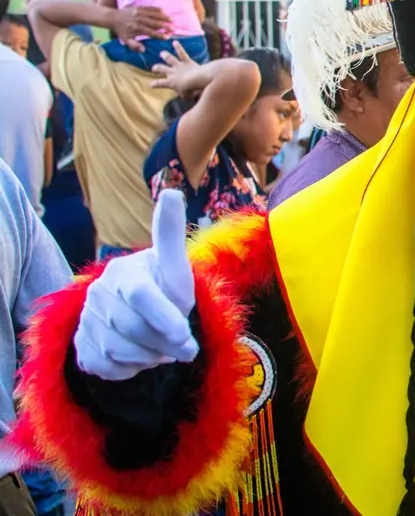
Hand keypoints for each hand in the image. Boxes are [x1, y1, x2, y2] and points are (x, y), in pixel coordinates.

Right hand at [74, 190, 198, 380]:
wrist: (141, 314)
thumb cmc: (164, 286)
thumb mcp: (174, 264)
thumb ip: (171, 236)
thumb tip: (173, 193)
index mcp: (123, 273)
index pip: (140, 296)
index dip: (164, 319)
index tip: (186, 337)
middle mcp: (98, 295)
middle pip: (133, 328)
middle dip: (165, 342)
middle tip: (185, 345)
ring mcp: (86, 321)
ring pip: (119, 351)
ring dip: (151, 355)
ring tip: (164, 346)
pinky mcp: (81, 347)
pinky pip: (107, 367)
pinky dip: (132, 369)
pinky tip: (144, 355)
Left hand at [112, 6, 170, 52]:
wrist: (113, 17)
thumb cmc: (121, 30)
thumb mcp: (126, 40)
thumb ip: (134, 46)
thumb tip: (143, 50)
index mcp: (137, 29)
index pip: (151, 33)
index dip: (159, 35)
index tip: (167, 37)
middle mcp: (139, 20)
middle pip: (155, 23)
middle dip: (165, 26)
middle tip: (174, 29)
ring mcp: (139, 13)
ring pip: (154, 15)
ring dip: (164, 17)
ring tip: (171, 20)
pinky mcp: (139, 7)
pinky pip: (150, 8)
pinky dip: (157, 9)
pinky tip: (164, 11)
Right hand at [150, 40, 198, 93]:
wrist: (196, 80)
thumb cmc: (191, 90)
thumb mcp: (186, 96)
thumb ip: (184, 95)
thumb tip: (185, 96)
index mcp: (170, 82)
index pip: (160, 84)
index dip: (155, 84)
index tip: (151, 85)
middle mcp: (172, 73)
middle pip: (162, 69)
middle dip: (157, 68)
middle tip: (154, 67)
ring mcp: (179, 66)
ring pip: (170, 59)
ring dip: (165, 55)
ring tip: (162, 53)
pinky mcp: (186, 61)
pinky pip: (181, 53)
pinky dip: (178, 47)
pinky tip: (175, 42)